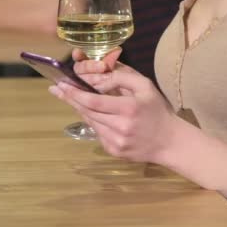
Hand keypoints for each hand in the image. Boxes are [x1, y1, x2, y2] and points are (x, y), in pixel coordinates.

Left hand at [49, 60, 181, 162]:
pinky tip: (94, 115)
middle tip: (57, 89)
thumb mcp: (145, 87)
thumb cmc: (157, 110)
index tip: (60, 85)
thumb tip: (99, 75)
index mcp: (128, 108)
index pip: (93, 101)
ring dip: (81, 110)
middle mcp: (120, 127)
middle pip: (87, 112)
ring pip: (90, 122)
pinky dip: (93, 122)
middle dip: (71, 99)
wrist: (169, 142)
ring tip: (73, 98)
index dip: (75, 93)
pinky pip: (97, 133)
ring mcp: (115, 142)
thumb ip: (123, 76)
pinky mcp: (113, 151)